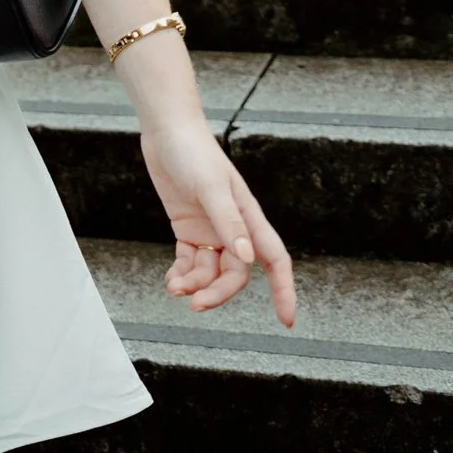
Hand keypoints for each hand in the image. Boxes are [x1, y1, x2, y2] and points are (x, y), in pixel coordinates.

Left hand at [142, 117, 297, 326]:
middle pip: (235, 273)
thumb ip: (228, 222)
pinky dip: (182, 274)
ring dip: (195, 284)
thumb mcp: (211, 187)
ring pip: (210, 270)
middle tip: (195, 304)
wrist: (166, 131)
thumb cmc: (194, 152)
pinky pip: (190, 260)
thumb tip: (247, 259)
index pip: (276, 261)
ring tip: (175, 289)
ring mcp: (210, 229)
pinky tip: (172, 281)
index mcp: (249, 218)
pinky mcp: (188, 228)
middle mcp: (234, 229)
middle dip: (218, 292)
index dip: (283, 291)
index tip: (286, 321)